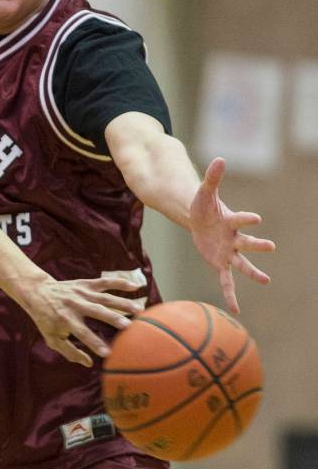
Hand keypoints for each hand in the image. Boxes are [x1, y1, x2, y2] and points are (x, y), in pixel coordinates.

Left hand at [17, 273, 146, 367]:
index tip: (108, 353)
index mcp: (66, 319)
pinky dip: (119, 283)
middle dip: (113, 318)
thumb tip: (88, 363)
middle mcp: (75, 305)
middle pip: (96, 311)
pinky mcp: (86, 284)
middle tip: (129, 327)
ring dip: (122, 302)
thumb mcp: (51, 338)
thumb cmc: (46, 319)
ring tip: (140, 310)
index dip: (94, 343)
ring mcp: (81, 292)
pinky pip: (104, 282)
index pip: (82, 333)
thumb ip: (69, 351)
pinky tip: (136, 287)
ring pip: (104, 297)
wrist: (37, 291)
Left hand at [189, 157, 273, 313]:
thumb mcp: (204, 192)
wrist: (199, 219)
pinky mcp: (220, 263)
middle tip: (270, 246)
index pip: (240, 220)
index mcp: (231, 221)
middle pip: (247, 243)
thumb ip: (213, 177)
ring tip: (265, 280)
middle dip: (257, 245)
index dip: (246, 219)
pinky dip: (231, 295)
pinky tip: (236, 309)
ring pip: (242, 264)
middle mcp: (234, 239)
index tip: (256, 219)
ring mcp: (229, 252)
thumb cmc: (204, 206)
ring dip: (253, 272)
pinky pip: (226, 281)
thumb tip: (220, 158)